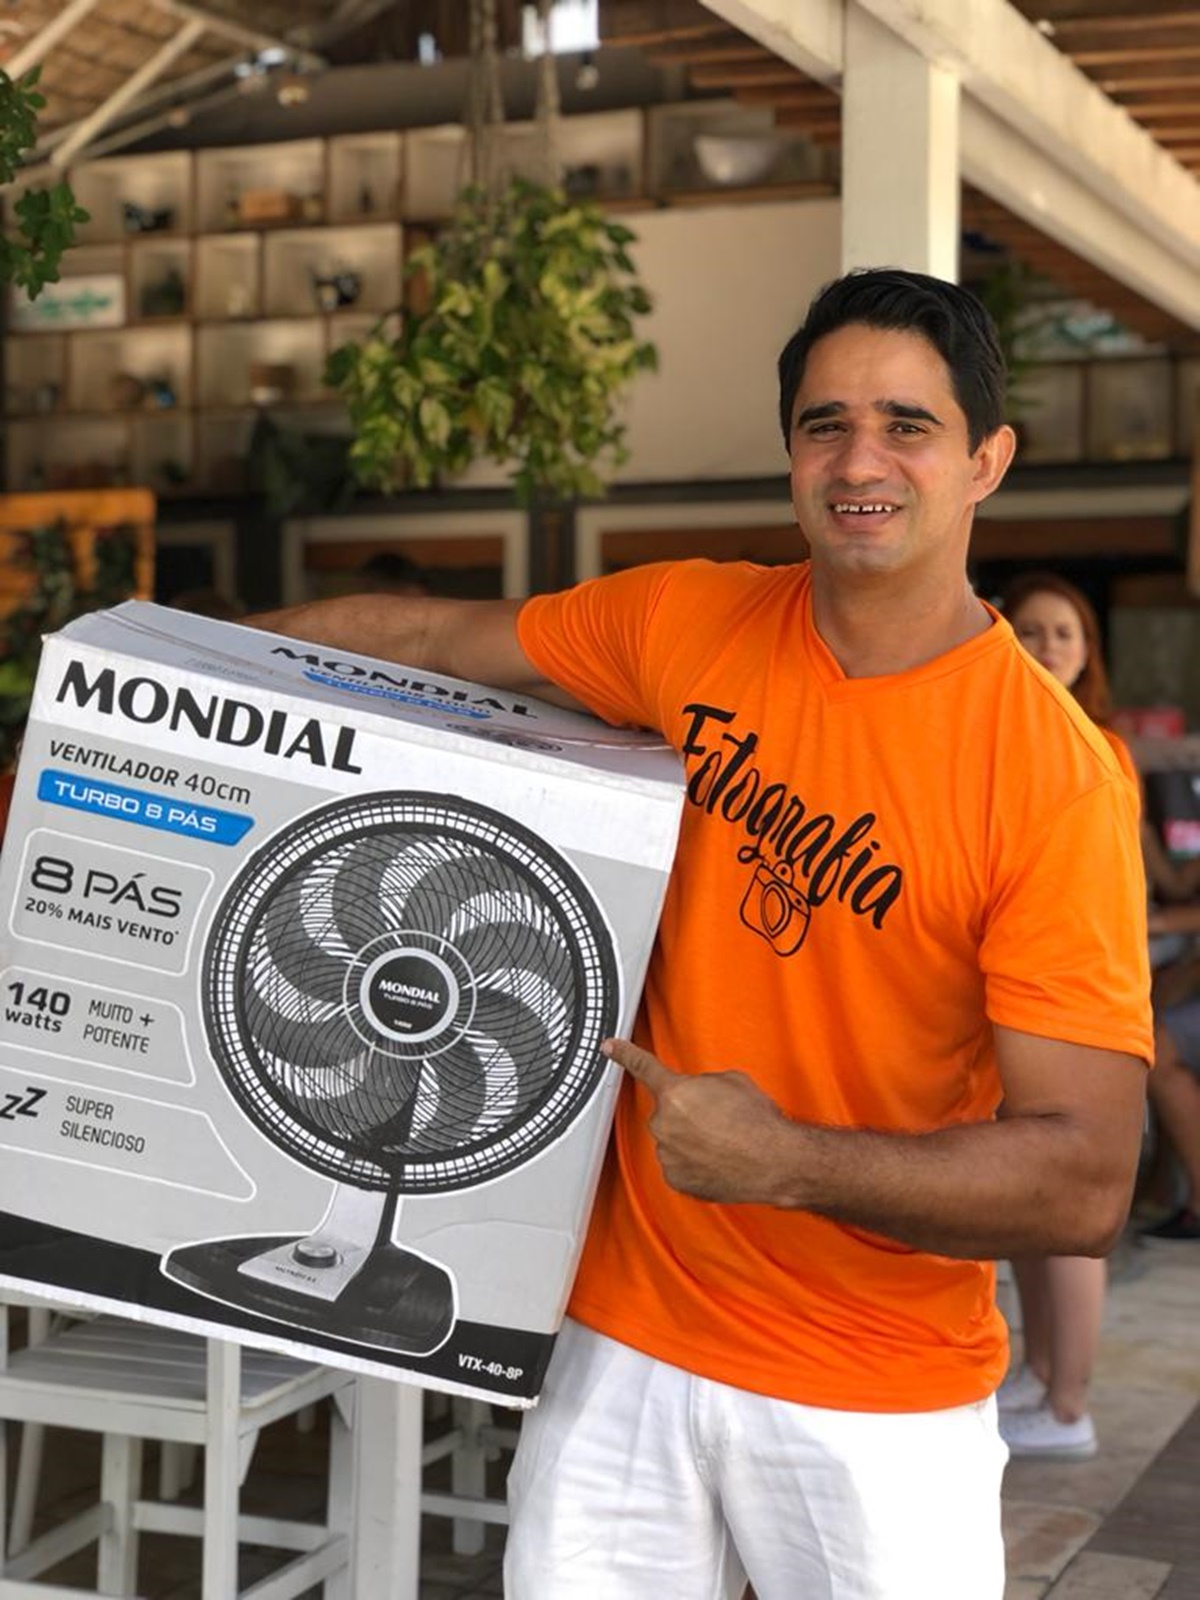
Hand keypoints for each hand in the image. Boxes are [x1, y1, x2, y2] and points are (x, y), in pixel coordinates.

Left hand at [602, 1038, 796, 1204]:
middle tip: (717, 1119)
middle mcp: (665, 1123)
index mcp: (675, 1092)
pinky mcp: (676, 1179)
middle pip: (667, 1112)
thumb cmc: (757, 1122)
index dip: (624, 1054)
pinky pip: (679, 1165)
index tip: (609, 1047)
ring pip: (673, 1140)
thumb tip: (699, 1092)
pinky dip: (694, 1163)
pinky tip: (718, 1160)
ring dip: (691, 1140)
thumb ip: (702, 1083)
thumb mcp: (731, 1081)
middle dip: (686, 1113)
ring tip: (724, 1142)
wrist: (775, 1161)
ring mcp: (668, 1153)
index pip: (643, 1067)